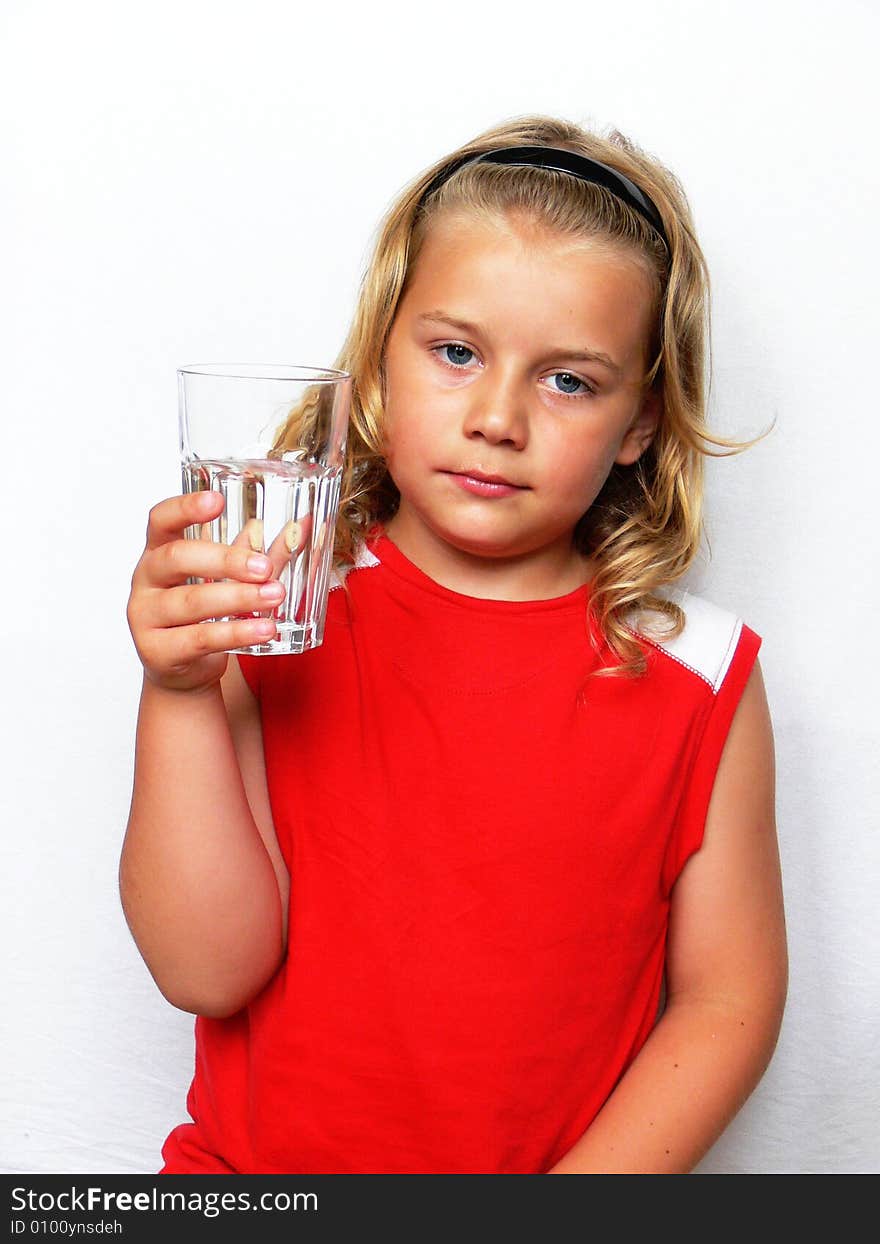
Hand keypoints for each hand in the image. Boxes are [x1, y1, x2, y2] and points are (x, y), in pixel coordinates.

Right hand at [127, 491, 291, 692]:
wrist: (181, 670)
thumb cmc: (201, 615)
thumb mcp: (225, 580)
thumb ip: (258, 554)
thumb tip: (301, 527)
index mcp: (157, 551)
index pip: (160, 520)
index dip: (184, 508)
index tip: (217, 500)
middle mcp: (145, 580)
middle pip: (177, 557)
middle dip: (225, 560)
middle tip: (263, 567)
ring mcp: (146, 616)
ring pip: (192, 601)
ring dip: (239, 597)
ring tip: (274, 596)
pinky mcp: (158, 651)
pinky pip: (200, 639)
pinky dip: (236, 632)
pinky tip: (264, 629)